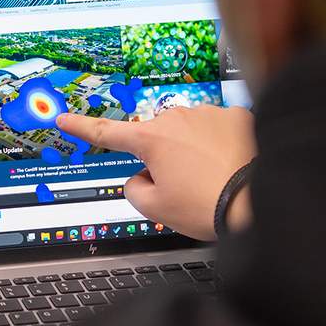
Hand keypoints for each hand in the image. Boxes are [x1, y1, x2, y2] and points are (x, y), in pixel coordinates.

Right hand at [57, 105, 256, 240]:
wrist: (260, 202)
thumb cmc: (208, 206)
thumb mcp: (155, 210)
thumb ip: (134, 190)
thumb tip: (140, 178)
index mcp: (151, 140)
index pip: (107, 133)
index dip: (82, 127)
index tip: (65, 117)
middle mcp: (177, 118)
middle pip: (158, 140)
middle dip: (164, 160)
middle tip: (184, 190)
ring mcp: (209, 114)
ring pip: (190, 135)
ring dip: (195, 153)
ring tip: (214, 181)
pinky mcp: (237, 117)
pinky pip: (220, 131)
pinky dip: (222, 147)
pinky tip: (232, 167)